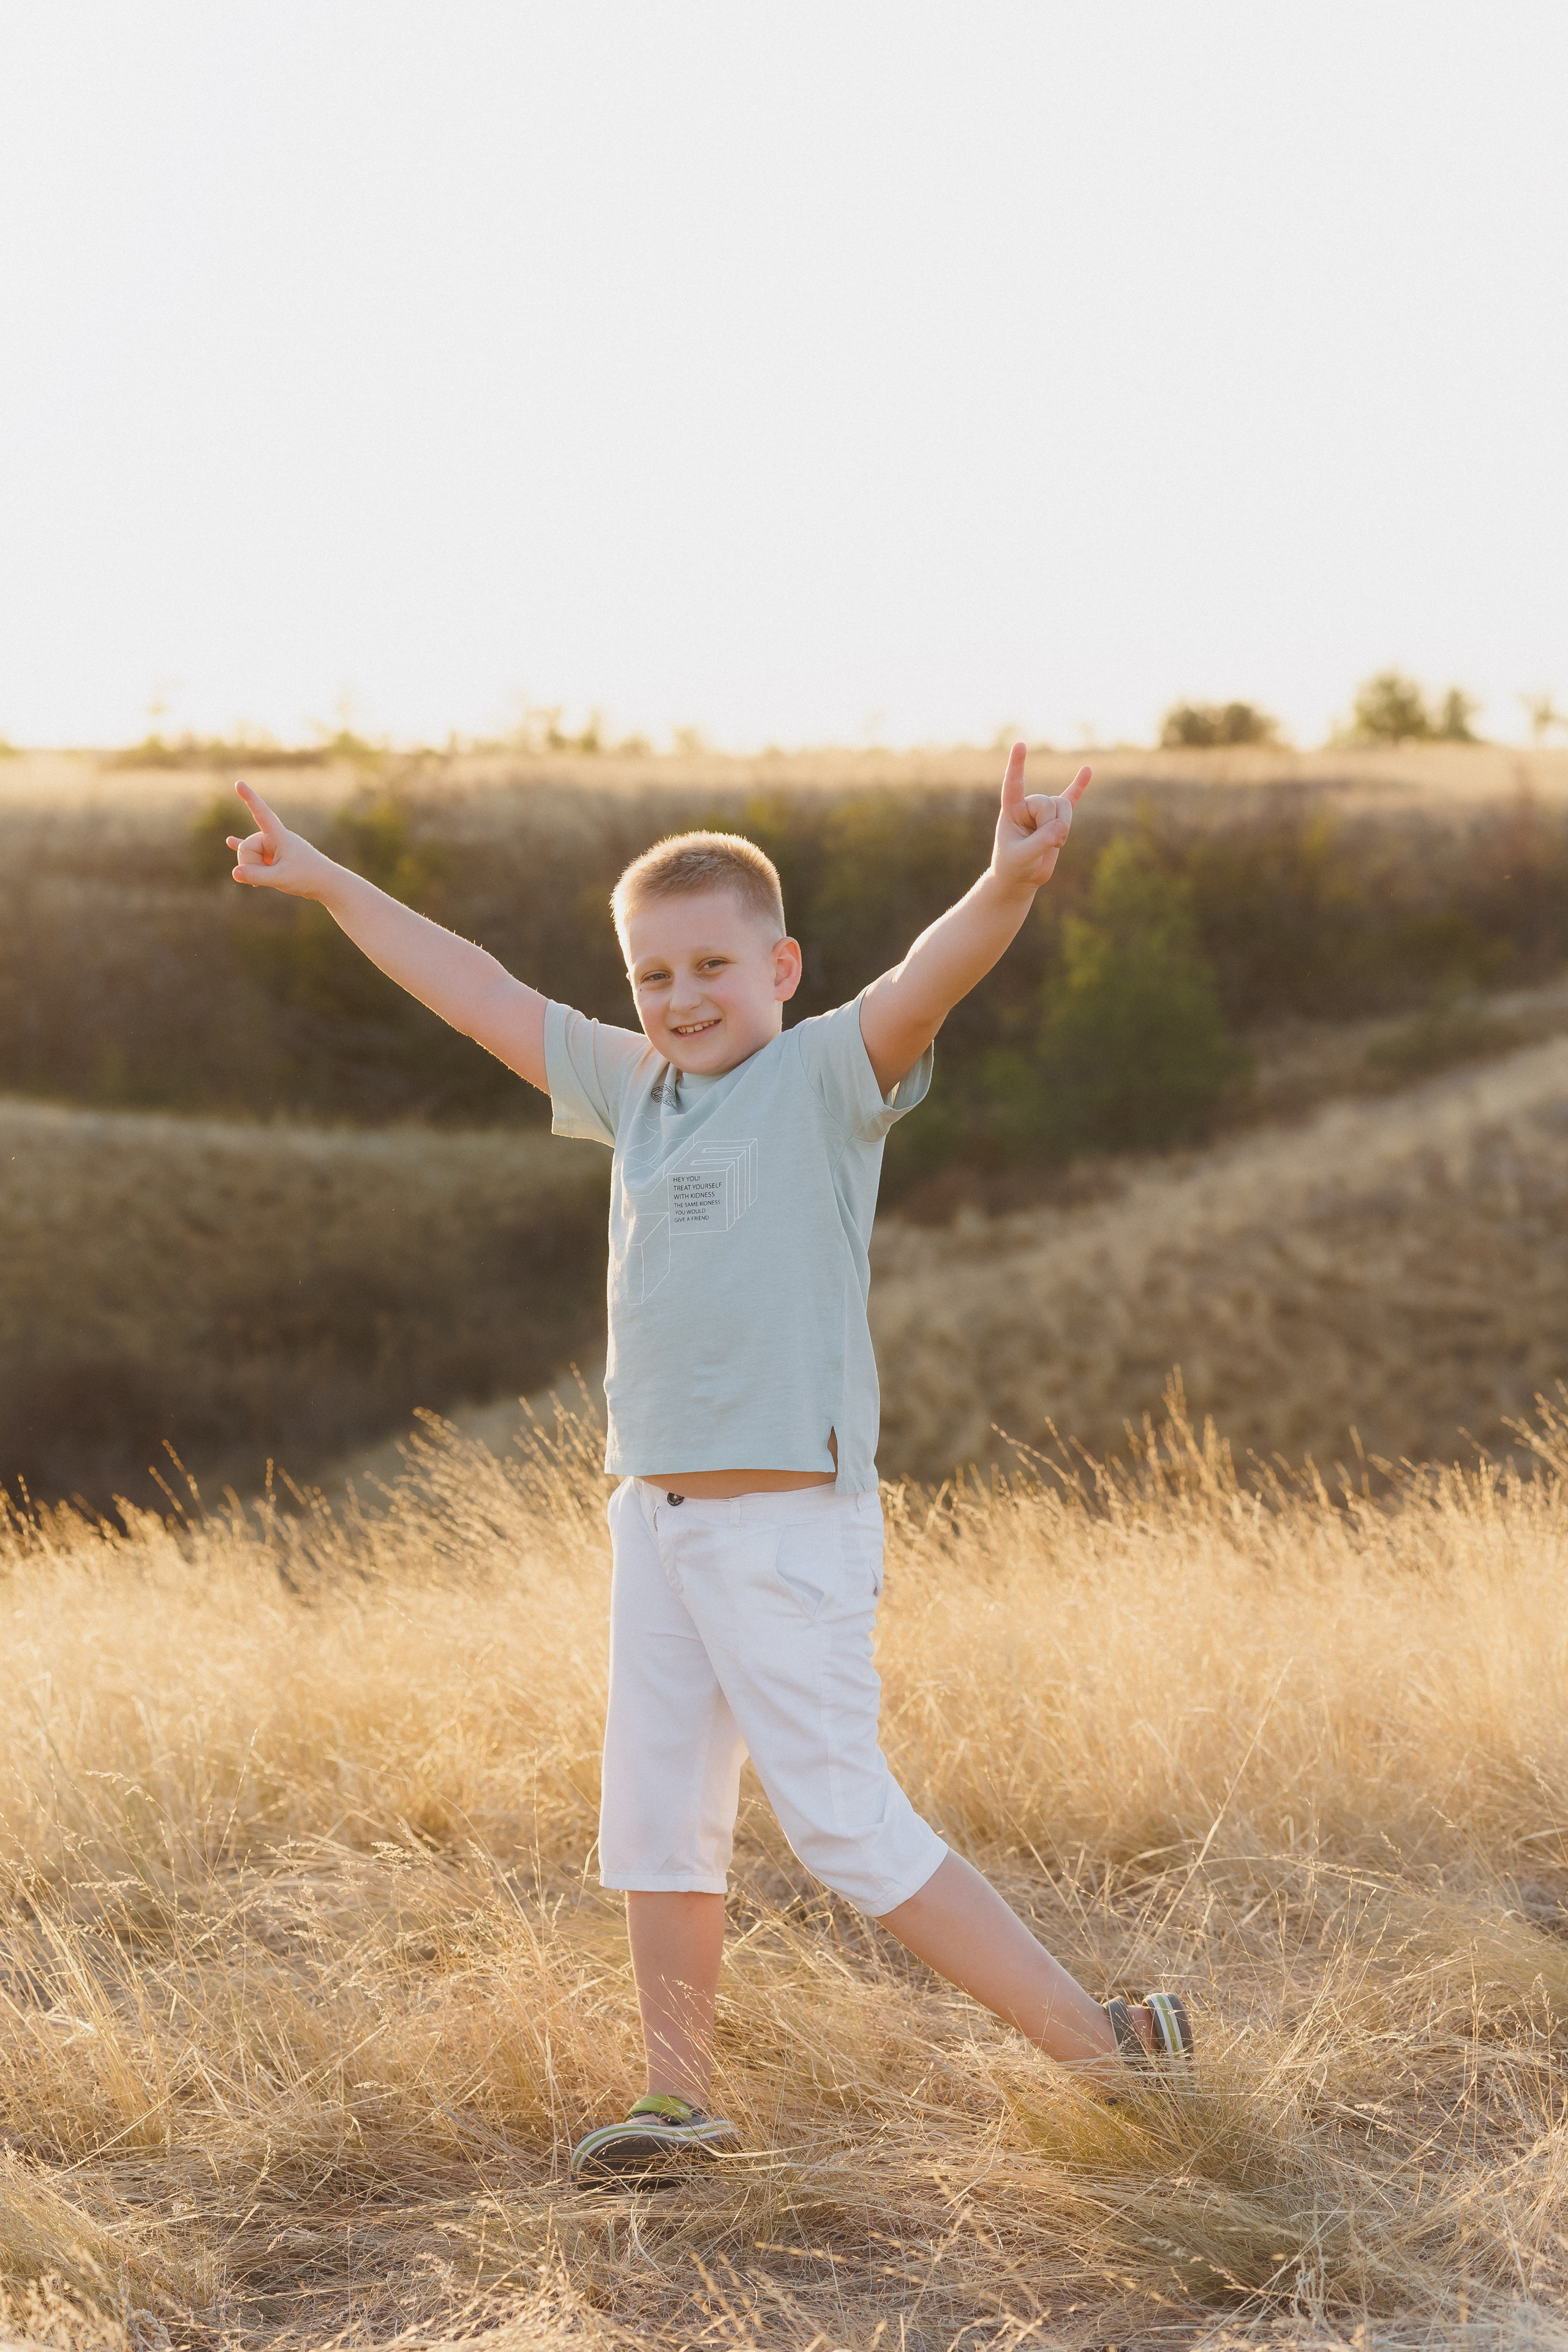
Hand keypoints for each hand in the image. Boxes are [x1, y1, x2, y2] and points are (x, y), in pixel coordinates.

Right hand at [226, 780, 333, 897]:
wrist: (326, 883)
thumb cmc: (307, 877)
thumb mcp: (280, 878)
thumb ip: (256, 875)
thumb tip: (235, 873)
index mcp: (279, 835)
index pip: (261, 813)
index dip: (250, 798)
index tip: (239, 783)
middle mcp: (274, 837)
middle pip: (247, 846)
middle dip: (250, 863)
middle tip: (269, 875)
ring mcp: (273, 846)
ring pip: (249, 856)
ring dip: (253, 869)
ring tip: (271, 878)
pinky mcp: (273, 855)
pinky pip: (254, 851)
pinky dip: (242, 849)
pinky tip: (229, 841)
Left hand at [988, 743, 1091, 894]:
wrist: (1021, 878)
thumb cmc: (1013, 867)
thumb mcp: (1023, 857)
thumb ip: (1041, 841)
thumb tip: (1062, 826)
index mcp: (1011, 810)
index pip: (1013, 785)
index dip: (1017, 766)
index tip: (1020, 745)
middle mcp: (1028, 806)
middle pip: (1049, 803)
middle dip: (1051, 826)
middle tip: (1045, 844)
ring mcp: (1044, 811)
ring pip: (1064, 805)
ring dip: (1064, 827)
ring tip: (1056, 843)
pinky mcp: (1057, 819)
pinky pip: (1071, 798)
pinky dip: (1079, 786)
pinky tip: (1087, 770)